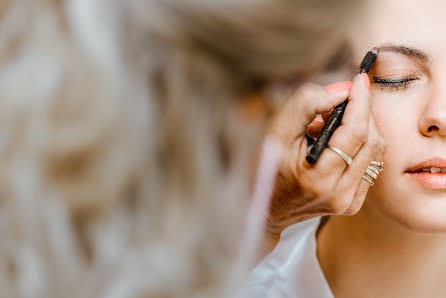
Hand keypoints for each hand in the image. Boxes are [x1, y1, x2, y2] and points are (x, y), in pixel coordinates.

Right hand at [265, 74, 385, 241]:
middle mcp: (338, 193)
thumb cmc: (268, 167)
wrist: (268, 207)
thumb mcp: (276, 132)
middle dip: (361, 112)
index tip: (359, 80)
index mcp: (316, 177)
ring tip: (334, 124)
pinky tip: (339, 142)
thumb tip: (341, 91)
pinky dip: (361, 145)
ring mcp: (347, 201)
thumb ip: (305, 106)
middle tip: (340, 101)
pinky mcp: (353, 204)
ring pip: (376, 152)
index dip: (360, 102)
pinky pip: (371, 165)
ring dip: (362, 128)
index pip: (354, 132)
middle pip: (370, 140)